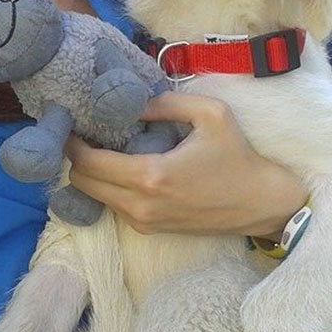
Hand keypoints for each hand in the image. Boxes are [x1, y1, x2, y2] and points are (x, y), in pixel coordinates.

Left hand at [65, 91, 306, 236]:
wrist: (260, 203)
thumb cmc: (237, 157)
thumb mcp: (210, 114)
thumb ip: (165, 102)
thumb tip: (130, 101)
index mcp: (150, 176)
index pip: (87, 162)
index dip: (72, 141)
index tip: (71, 122)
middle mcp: (140, 205)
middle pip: (81, 183)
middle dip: (76, 157)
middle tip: (84, 133)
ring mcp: (143, 222)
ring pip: (94, 197)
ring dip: (91, 173)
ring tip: (104, 146)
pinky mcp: (150, 230)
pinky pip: (113, 206)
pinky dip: (108, 187)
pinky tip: (124, 166)